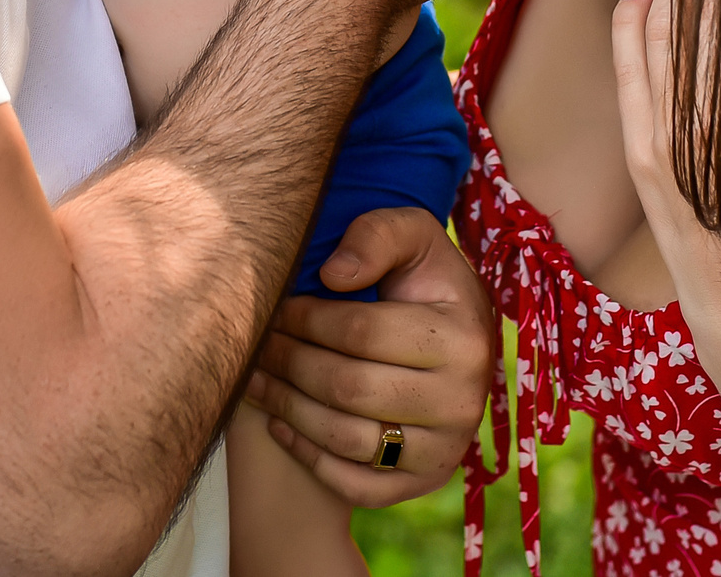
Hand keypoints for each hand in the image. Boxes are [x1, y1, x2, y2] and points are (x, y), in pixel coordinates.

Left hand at [244, 209, 493, 506]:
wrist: (458, 341)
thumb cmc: (423, 281)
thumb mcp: (413, 235)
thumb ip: (377, 236)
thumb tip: (333, 275)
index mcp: (462, 338)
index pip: (361, 332)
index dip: (306, 320)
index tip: (277, 307)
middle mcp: (462, 401)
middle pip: (348, 388)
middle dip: (289, 363)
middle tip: (258, 343)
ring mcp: (445, 449)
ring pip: (347, 439)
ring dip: (289, 409)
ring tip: (257, 379)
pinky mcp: (424, 482)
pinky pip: (357, 486)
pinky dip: (311, 458)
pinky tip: (280, 425)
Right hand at [611, 0, 720, 386]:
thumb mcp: (687, 198)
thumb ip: (685, 147)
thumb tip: (701, 90)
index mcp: (643, 160)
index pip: (628, 70)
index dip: (632, 20)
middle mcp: (664, 158)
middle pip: (662, 58)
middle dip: (676, 1)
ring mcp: (705, 165)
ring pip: (699, 70)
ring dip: (711, 16)